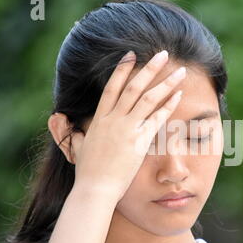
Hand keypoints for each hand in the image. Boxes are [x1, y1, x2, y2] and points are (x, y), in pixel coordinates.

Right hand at [70, 50, 185, 199]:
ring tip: (180, 71)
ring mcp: (127, 129)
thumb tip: (61, 120)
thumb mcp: (78, 147)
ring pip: (148, 98)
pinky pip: (157, 119)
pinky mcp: (139, 141)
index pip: (112, 88)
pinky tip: (178, 95)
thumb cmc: (87, 171)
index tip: (132, 54)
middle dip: (149, 68)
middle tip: (163, 54)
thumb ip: (75, 132)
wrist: (95, 189)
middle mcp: (114, 120)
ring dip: (165, 82)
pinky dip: (168, 106)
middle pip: (133, 87)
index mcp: (100, 119)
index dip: (122, 69)